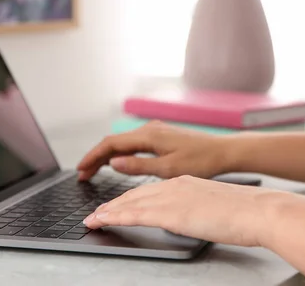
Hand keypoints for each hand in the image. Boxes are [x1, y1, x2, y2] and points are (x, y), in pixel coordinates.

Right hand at [77, 121, 235, 180]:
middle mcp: (148, 129)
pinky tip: (115, 163)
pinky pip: (132, 144)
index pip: (111, 144)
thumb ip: (138, 166)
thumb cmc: (201, 161)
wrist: (224, 151)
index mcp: (148, 136)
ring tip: (93, 172)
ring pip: (122, 143)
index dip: (93, 157)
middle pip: (113, 142)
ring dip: (106, 157)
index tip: (80, 169)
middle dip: (95, 158)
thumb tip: (113, 163)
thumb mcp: (167, 169)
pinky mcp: (160, 136)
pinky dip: (119, 154)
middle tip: (82, 175)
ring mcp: (154, 131)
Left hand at [83, 175, 282, 246]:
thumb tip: (188, 217)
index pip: (149, 191)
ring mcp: (171, 197)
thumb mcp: (213, 205)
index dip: (129, 199)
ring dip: (108, 211)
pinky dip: (115, 217)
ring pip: (130, 202)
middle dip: (113, 204)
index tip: (117, 206)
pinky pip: (135, 213)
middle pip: (134, 194)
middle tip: (97, 213)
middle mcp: (174, 185)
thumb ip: (195, 208)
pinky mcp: (170, 212)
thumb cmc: (244, 212)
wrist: (257, 211)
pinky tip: (103, 220)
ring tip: (93, 219)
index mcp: (184, 183)